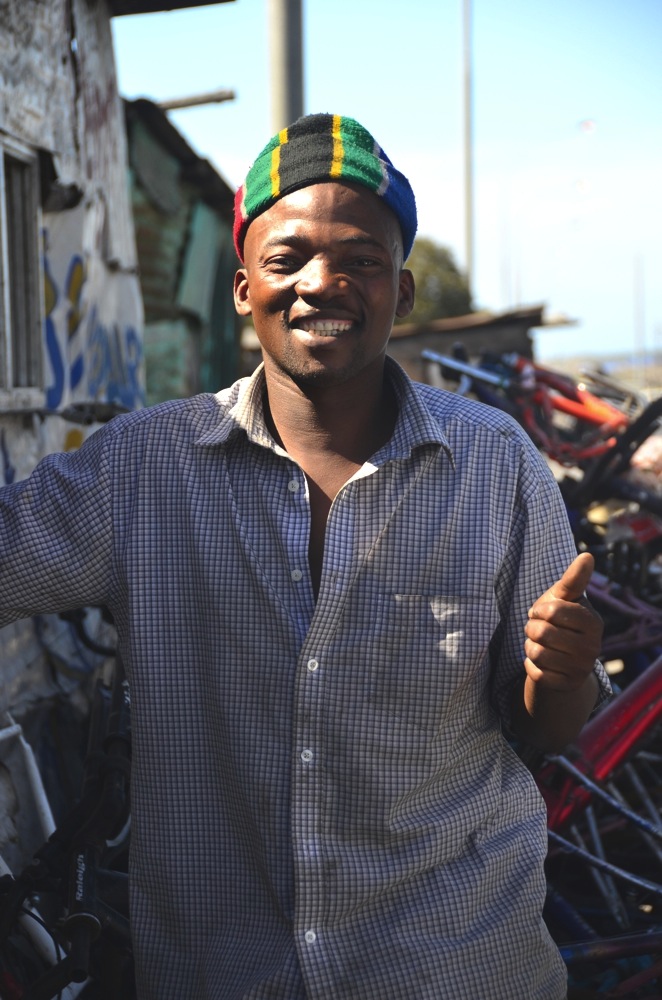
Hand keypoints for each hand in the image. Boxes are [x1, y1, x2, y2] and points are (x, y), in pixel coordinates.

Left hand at [524, 552, 602, 692]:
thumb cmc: (560, 618)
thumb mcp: (564, 597)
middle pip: (542, 633)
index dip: (540, 610)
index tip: (543, 612)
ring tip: (539, 644)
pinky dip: (530, 665)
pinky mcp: (567, 685)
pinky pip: (536, 673)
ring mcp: (581, 669)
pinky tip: (541, 662)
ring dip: (529, 647)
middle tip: (538, 630)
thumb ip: (574, 578)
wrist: (560, 656)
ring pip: (536, 654)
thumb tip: (588, 555)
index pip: (552, 611)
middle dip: (531, 629)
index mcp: (593, 622)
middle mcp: (593, 648)